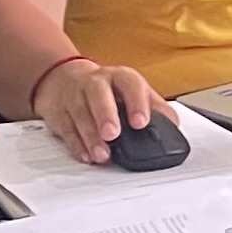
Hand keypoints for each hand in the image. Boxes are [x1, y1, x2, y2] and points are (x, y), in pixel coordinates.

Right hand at [31, 57, 158, 163]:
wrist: (65, 78)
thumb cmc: (108, 90)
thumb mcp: (133, 91)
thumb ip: (154, 107)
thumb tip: (172, 126)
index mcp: (119, 77)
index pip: (129, 84)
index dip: (136, 102)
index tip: (140, 122)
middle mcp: (96, 83)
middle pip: (98, 95)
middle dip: (105, 115)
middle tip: (113, 134)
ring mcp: (74, 96)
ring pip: (80, 114)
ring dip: (91, 136)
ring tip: (102, 154)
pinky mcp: (58, 112)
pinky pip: (66, 128)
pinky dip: (76, 144)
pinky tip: (85, 155)